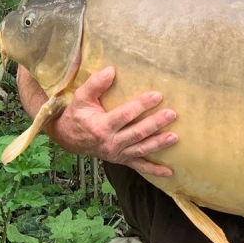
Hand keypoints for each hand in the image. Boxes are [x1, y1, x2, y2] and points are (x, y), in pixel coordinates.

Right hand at [46, 66, 177, 176]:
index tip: (157, 96)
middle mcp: (110, 142)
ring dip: (158, 144)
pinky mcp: (121, 160)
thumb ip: (95, 83)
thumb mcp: (81, 97)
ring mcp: (117, 153)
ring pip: (141, 149)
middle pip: (137, 133)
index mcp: (101, 126)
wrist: (68, 139)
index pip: (125, 115)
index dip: (141, 105)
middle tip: (172, 114)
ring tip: (175, 137)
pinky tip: (169, 172)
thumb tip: (111, 70)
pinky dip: (154, 170)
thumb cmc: (77, 114)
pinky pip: (139, 167)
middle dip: (155, 124)